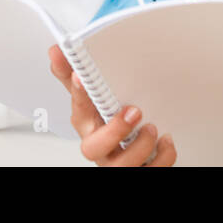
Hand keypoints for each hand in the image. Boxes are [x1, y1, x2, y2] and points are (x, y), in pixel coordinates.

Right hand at [47, 45, 175, 165]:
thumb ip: (74, 74)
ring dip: (141, 146)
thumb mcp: (91, 97)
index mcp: (87, 125)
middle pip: (93, 149)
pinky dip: (163, 157)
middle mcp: (101, 147)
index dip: (79, 94)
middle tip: (133, 111)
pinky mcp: (140, 169)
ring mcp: (118, 162)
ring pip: (123, 166)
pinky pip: (152, 171)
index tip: (82, 77)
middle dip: (114, 131)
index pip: (77, 109)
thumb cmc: (108, 121)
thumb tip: (57, 50)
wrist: (129, 146)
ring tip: (151, 128)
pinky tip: (165, 141)